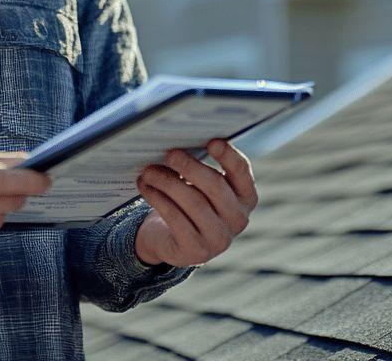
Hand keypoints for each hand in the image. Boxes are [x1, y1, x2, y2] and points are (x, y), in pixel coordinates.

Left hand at [133, 138, 257, 267]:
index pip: (241, 172)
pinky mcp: (196, 251)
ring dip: (168, 182)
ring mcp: (219, 239)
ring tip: (149, 170)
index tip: (212, 141)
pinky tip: (146, 187)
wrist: (173, 240)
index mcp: (246, 197)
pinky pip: (176, 218)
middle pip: (215, 186)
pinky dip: (158, 198)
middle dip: (191, 167)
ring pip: (193, 202)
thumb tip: (179, 145)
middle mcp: (238, 219)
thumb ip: (201, 167)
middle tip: (170, 153)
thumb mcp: (202, 186)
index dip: (229, 156)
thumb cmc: (191, 202)